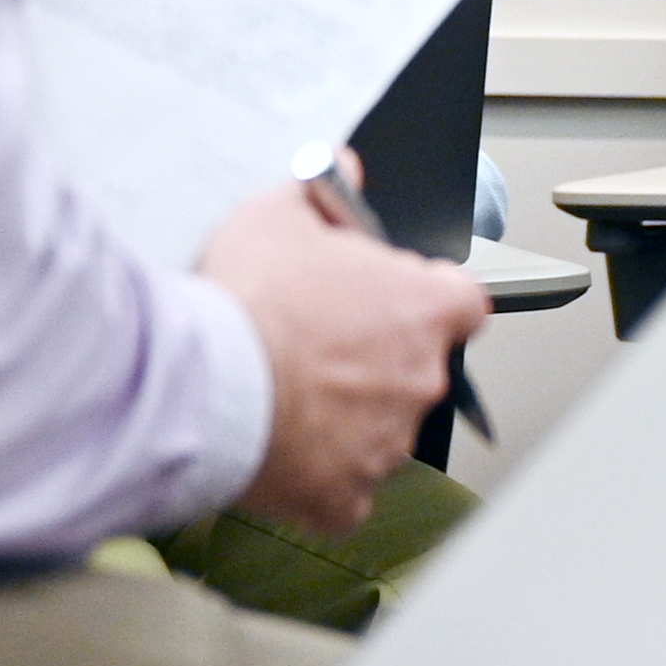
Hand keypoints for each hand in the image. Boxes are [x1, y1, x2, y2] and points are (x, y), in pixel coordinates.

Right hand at [198, 178, 483, 530]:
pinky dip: (319, 477)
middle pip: (416, 366)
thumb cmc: (248, 301)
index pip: (463, 303)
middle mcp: (421, 379)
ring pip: (379, 429)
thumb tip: (345, 170)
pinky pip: (344, 491)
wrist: (202, 384)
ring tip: (283, 393)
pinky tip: (282, 452)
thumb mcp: (279, 213)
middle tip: (315, 346)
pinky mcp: (344, 496)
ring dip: (345, 416)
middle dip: (375, 358)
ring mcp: (387, 443)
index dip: (426, 300)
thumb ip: (324, 192)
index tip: (390, 300)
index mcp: (423, 310)